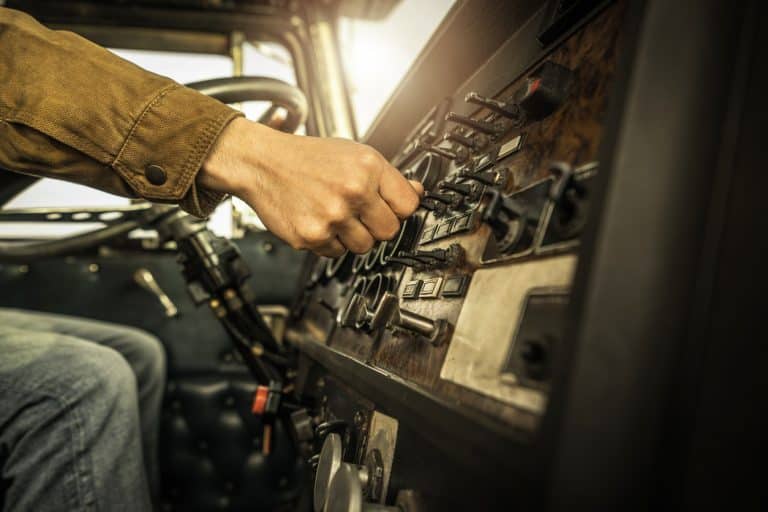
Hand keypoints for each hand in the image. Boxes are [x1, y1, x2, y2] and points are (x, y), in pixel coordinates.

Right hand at [200, 118, 423, 255]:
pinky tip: (318, 220)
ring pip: (364, 247)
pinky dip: (329, 242)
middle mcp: (352, 191)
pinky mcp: (311, 236)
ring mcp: (332, 216)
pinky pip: (336, 253)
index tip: (391, 209)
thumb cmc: (308, 158)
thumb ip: (387, 176)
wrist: (263, 162)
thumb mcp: (354, 153)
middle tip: (360, 213)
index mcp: (368, 167)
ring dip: (353, 236)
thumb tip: (417, 194)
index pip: (408, 206)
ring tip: (336, 215)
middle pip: (389, 232)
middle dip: (377, 226)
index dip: (399, 209)